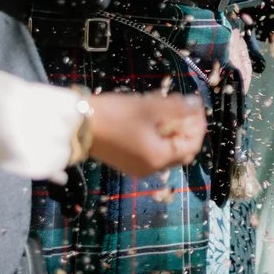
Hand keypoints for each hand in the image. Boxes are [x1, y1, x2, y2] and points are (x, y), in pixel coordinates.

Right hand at [86, 91, 205, 175]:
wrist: (75, 126)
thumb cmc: (114, 115)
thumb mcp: (149, 107)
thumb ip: (177, 107)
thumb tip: (196, 104)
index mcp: (159, 158)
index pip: (192, 145)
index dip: (198, 125)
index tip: (196, 105)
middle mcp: (150, 169)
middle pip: (182, 151)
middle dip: (187, 129)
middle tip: (184, 108)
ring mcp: (137, 168)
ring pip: (166, 150)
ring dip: (172, 131)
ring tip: (167, 108)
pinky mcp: (126, 162)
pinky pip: (152, 151)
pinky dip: (158, 137)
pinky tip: (152, 118)